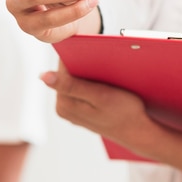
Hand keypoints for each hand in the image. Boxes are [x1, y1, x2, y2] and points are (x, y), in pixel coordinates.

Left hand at [40, 64, 181, 181]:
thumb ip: (71, 86)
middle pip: (67, 74)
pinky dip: (91, 81)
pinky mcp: (79, 109)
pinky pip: (81, 88)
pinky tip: (104, 82)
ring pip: (75, 80)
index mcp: (63, 103)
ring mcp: (71, 109)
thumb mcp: (99, 96)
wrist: (138, 132)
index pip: (61, 69)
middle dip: (81, 64)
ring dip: (87, 72)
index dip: (76, 56)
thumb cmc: (123, 113)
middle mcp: (63, 107)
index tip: (90, 50)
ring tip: (104, 72)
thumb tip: (42, 76)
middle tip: (100, 61)